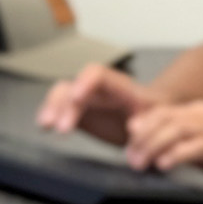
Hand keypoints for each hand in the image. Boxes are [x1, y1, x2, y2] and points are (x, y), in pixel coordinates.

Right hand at [36, 64, 162, 145]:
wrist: (150, 122)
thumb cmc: (155, 118)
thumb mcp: (158, 120)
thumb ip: (148, 124)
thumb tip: (135, 128)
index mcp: (121, 87)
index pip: (98, 74)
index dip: (85, 82)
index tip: (77, 99)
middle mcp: (99, 89)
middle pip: (75, 86)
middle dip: (64, 103)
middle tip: (61, 126)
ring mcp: (86, 99)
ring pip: (62, 95)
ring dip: (52, 108)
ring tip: (46, 125)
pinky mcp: (77, 112)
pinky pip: (58, 107)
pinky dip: (50, 115)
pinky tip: (44, 126)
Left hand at [123, 100, 202, 191]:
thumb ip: (183, 145)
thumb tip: (154, 152)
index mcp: (201, 111)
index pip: (162, 112)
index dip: (142, 127)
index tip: (129, 144)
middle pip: (164, 119)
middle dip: (142, 139)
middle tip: (130, 159)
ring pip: (175, 130)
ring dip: (153, 147)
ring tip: (140, 164)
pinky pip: (195, 146)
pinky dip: (176, 155)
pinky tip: (164, 165)